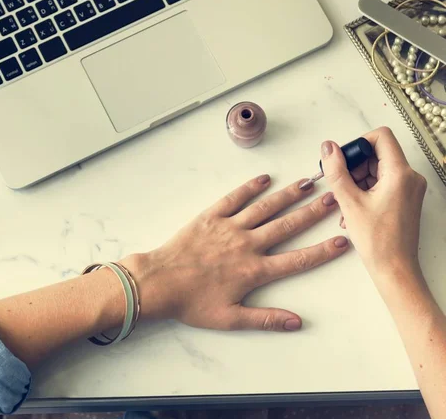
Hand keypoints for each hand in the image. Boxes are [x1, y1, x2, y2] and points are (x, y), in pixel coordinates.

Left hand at [123, 176, 347, 331]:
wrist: (159, 282)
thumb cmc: (192, 302)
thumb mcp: (230, 318)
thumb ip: (266, 319)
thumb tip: (298, 322)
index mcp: (254, 271)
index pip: (297, 260)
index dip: (322, 251)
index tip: (342, 241)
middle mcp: (247, 245)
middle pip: (287, 226)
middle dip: (312, 212)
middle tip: (332, 199)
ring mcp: (229, 227)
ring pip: (265, 208)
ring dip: (287, 195)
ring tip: (307, 183)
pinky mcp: (211, 216)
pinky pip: (234, 198)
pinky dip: (250, 187)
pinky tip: (265, 179)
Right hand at [321, 127, 426, 283]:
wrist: (395, 269)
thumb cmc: (378, 241)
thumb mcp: (348, 201)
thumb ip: (336, 170)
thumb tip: (328, 147)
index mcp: (400, 174)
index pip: (380, 136)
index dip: (358, 143)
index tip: (344, 161)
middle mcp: (410, 177)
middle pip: (377, 153)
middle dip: (354, 166)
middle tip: (341, 185)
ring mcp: (409, 188)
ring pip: (377, 168)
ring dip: (356, 180)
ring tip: (346, 201)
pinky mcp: (404, 198)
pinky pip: (381, 182)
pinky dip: (364, 189)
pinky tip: (353, 208)